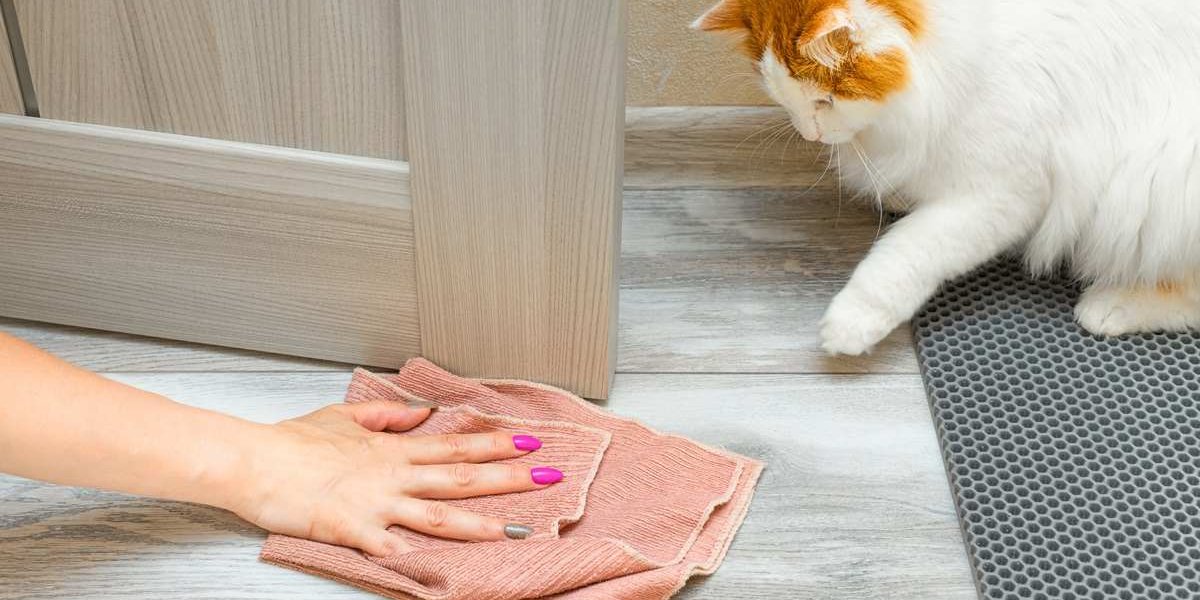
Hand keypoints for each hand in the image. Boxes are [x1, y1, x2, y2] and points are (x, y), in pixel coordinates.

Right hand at [228, 401, 558, 556]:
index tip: (526, 443)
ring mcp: (374, 503)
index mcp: (390, 450)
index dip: (493, 444)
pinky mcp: (351, 529)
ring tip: (514, 529)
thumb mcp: (343, 418)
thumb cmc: (291, 442)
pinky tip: (441, 569)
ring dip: (479, 523)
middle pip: (459, 477)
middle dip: (506, 478)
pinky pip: (388, 547)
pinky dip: (413, 556)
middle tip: (545, 477)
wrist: (253, 460)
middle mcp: (391, 475)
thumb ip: (386, 418)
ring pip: (437, 515)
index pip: (453, 446)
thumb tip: (420, 414)